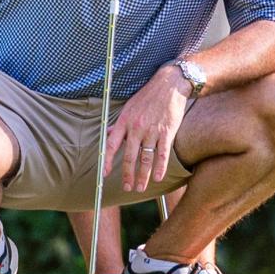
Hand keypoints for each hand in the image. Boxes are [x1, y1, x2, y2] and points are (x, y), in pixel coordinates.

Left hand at [104, 66, 189, 192]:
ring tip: (140, 188)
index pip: (112, 144)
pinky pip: (162, 154)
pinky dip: (160, 168)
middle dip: (127, 175)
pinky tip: (157, 178)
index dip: (108, 160)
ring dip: (142, 176)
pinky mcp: (167, 132)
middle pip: (129, 156)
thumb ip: (120, 123)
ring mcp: (152, 130)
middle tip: (127, 188)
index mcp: (125, 120)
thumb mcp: (129, 106)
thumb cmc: (148, 96)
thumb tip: (109, 133)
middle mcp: (137, 127)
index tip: (105, 174)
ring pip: (146, 159)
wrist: (169, 85)